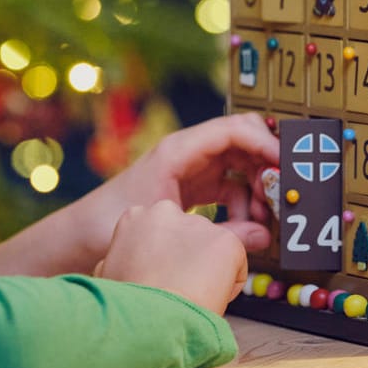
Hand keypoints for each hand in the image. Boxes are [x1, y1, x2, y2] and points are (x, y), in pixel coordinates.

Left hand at [76, 113, 278, 258]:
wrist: (80, 238)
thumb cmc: (111, 221)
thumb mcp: (173, 224)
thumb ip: (223, 232)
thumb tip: (263, 236)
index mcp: (179, 150)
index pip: (233, 129)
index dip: (265, 143)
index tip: (287, 165)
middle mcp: (187, 155)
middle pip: (242, 144)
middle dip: (266, 167)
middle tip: (280, 195)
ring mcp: (190, 171)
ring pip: (238, 169)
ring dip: (256, 191)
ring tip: (263, 220)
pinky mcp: (190, 191)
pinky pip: (228, 190)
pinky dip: (242, 206)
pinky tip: (245, 228)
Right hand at [95, 199, 248, 313]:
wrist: (149, 319)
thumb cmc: (125, 301)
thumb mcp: (106, 271)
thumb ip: (118, 257)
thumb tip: (111, 262)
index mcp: (136, 216)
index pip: (162, 233)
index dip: (162, 259)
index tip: (157, 276)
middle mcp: (166, 211)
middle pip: (189, 236)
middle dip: (187, 259)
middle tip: (175, 286)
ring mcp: (198, 224)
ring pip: (214, 250)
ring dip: (207, 272)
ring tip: (189, 294)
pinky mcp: (226, 241)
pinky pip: (236, 265)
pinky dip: (228, 284)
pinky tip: (205, 296)